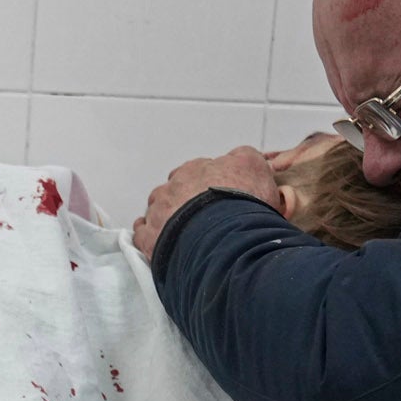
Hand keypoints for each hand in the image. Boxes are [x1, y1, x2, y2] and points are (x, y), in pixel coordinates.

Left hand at [132, 146, 283, 260]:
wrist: (226, 238)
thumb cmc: (245, 205)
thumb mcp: (258, 170)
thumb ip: (248, 161)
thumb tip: (244, 158)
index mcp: (201, 167)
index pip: (202, 169)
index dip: (211, 183)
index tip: (219, 196)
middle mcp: (177, 184)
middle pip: (178, 186)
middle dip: (187, 198)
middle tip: (202, 216)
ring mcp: (161, 209)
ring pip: (158, 206)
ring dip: (167, 215)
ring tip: (181, 230)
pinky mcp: (150, 236)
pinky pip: (143, 232)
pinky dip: (148, 235)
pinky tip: (157, 241)